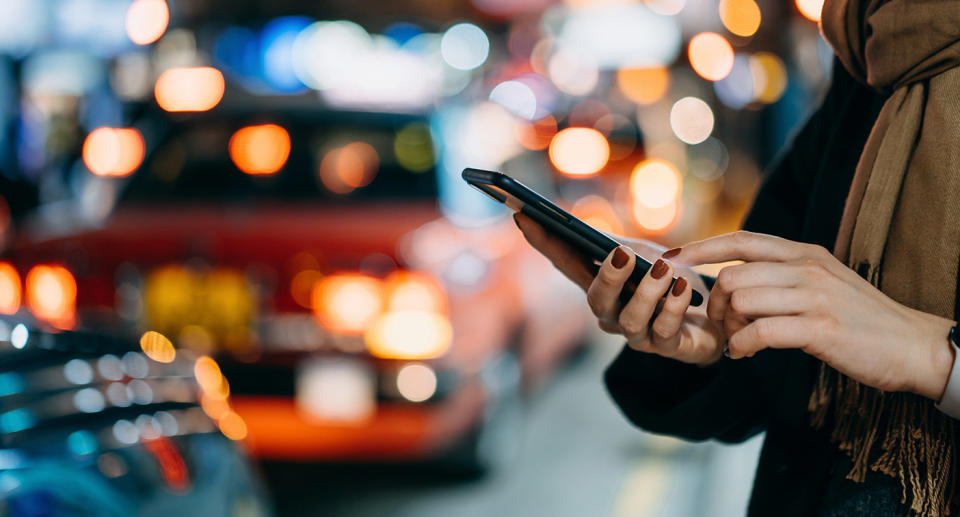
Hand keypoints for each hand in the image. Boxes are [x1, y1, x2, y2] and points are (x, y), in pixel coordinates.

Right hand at [514, 213, 724, 364]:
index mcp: (601, 286)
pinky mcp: (669, 348)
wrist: (719, 316)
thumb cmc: (673, 283)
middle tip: (621, 253)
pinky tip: (682, 288)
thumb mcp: (646, 255)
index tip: (523, 216)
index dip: (543, 242)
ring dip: (647, 292)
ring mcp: (639, 334)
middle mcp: (612, 314)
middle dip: (607, 277)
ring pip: (630, 320)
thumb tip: (589, 236)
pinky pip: (665, 331)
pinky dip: (673, 307)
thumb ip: (618, 248)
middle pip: (596, 300)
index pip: (565, 263)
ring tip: (664, 270)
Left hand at [668, 231, 956, 399]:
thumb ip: (783, 275)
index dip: (701, 248)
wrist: (912, 345)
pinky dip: (741, 346)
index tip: (672, 258)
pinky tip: (744, 355)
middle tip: (722, 326)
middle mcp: (806, 268)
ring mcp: (813, 297)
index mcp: (804, 253)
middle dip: (715, 305)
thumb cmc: (861, 319)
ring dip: (727, 327)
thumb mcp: (822, 282)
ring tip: (737, 341)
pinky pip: (759, 332)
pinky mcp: (819, 329)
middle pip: (733, 277)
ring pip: (741, 301)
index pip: (741, 240)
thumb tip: (736, 278)